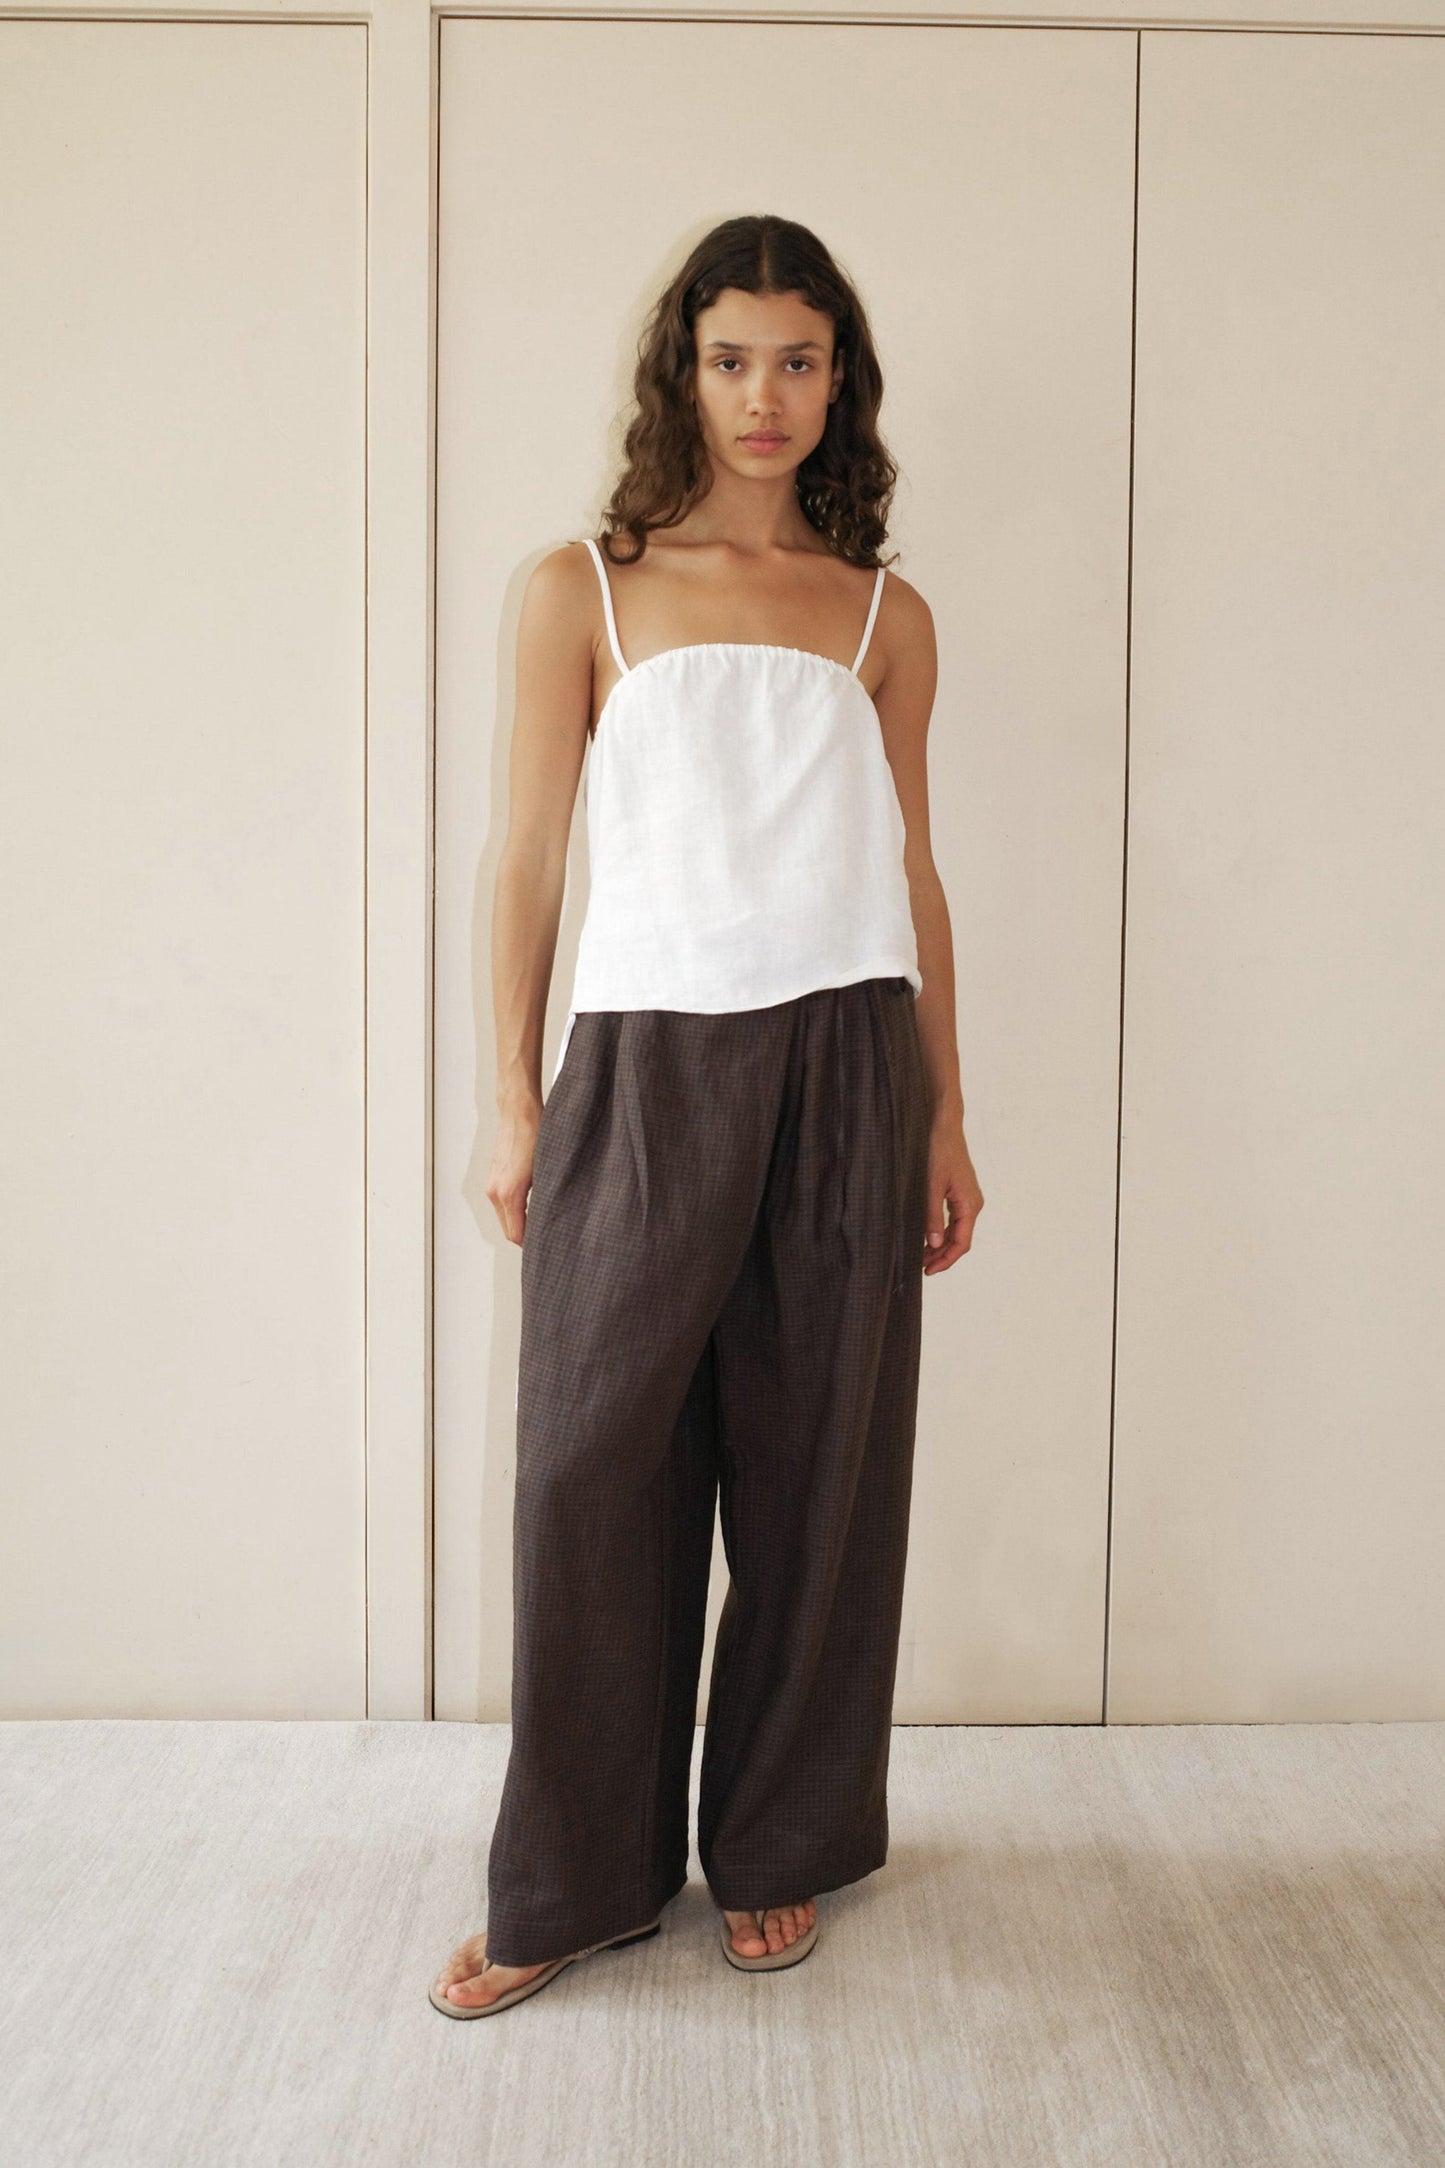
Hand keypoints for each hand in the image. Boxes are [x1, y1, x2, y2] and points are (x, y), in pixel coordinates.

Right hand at [487, 1097, 541, 1246]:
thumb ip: (545, 1200)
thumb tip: (553, 1220)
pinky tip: (534, 1208)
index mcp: (509, 1194)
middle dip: (526, 1238)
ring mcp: (492, 1185)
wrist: (519, 1113)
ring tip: (544, 1225)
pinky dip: (516, 1212)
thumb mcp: (547, 1172)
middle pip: (509, 1230)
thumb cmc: (537, 1137)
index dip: (531, 1246)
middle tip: (550, 1241)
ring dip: (521, 1224)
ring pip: (506, 1218)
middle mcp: (495, 1193)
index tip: (548, 1249)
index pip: (516, 1234)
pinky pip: (503, 1205)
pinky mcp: (494, 1178)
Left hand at [923, 1113, 981, 1274]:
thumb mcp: (931, 1185)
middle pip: (960, 1240)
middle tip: (920, 1267)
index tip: (928, 1271)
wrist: (944, 1125)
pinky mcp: (960, 1192)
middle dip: (942, 1256)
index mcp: (970, 1205)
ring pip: (956, 1231)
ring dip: (940, 1245)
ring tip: (921, 1255)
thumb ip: (932, 1215)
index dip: (946, 1261)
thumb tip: (934, 1244)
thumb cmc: (938, 1150)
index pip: (962, 1243)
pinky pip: (953, 1219)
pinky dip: (941, 1231)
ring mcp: (967, 1198)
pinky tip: (926, 1236)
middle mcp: (973, 1204)